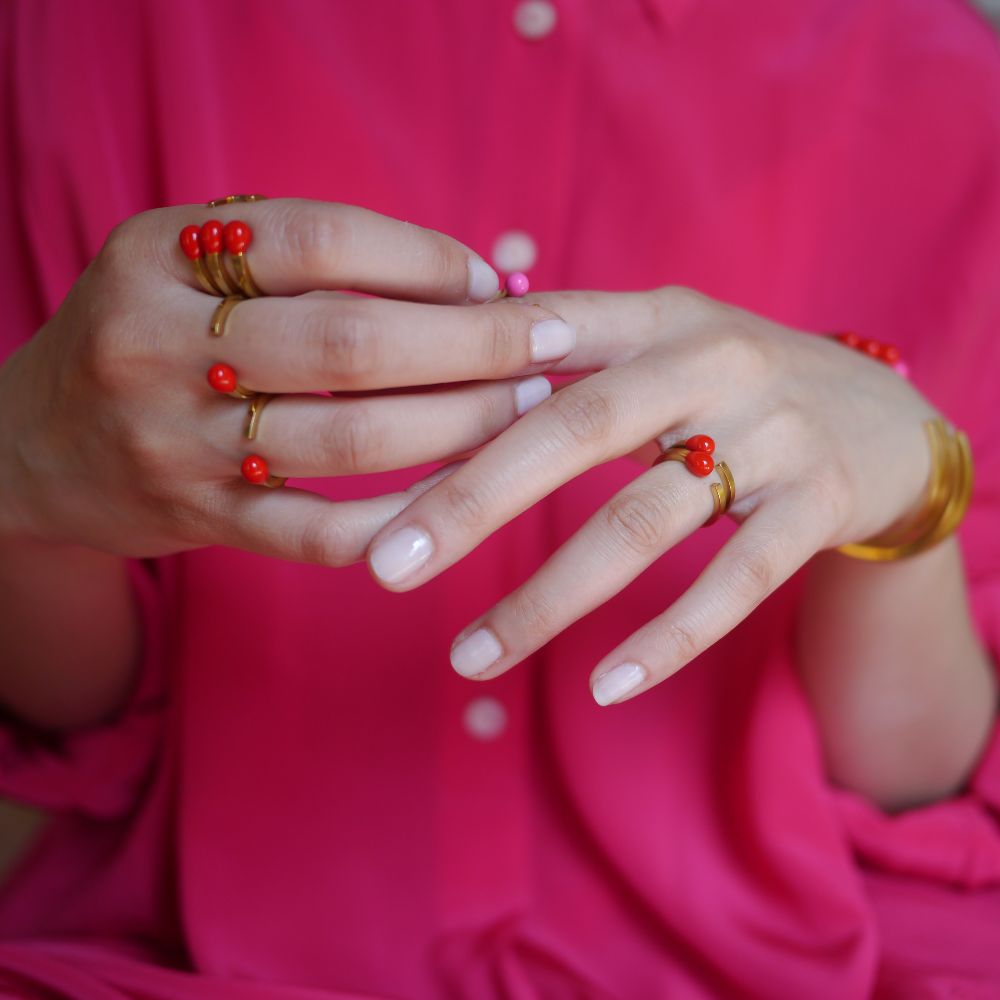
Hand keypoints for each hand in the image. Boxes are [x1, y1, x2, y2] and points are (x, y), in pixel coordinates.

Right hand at [0, 199, 575, 563]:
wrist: (36, 443)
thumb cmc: (149, 334)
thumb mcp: (189, 263)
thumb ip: (305, 257)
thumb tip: (475, 276)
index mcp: (162, 255)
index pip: (324, 241)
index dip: (429, 260)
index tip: (498, 284)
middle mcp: (158, 345)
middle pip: (350, 344)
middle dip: (473, 346)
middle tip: (547, 349)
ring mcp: (176, 443)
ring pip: (348, 442)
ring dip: (459, 427)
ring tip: (526, 413)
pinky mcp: (200, 521)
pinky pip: (319, 532)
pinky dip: (403, 517)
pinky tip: (464, 495)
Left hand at [364, 287, 941, 701]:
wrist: (887, 414)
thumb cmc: (735, 386)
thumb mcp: (660, 344)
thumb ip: (563, 358)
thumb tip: (433, 391)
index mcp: (652, 318)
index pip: (535, 342)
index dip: (449, 391)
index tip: (364, 452)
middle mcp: (709, 362)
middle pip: (572, 430)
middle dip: (471, 502)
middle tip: (386, 567)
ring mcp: (771, 432)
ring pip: (640, 522)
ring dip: (548, 597)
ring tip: (470, 656)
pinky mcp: (820, 502)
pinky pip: (736, 581)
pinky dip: (668, 638)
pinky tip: (605, 687)